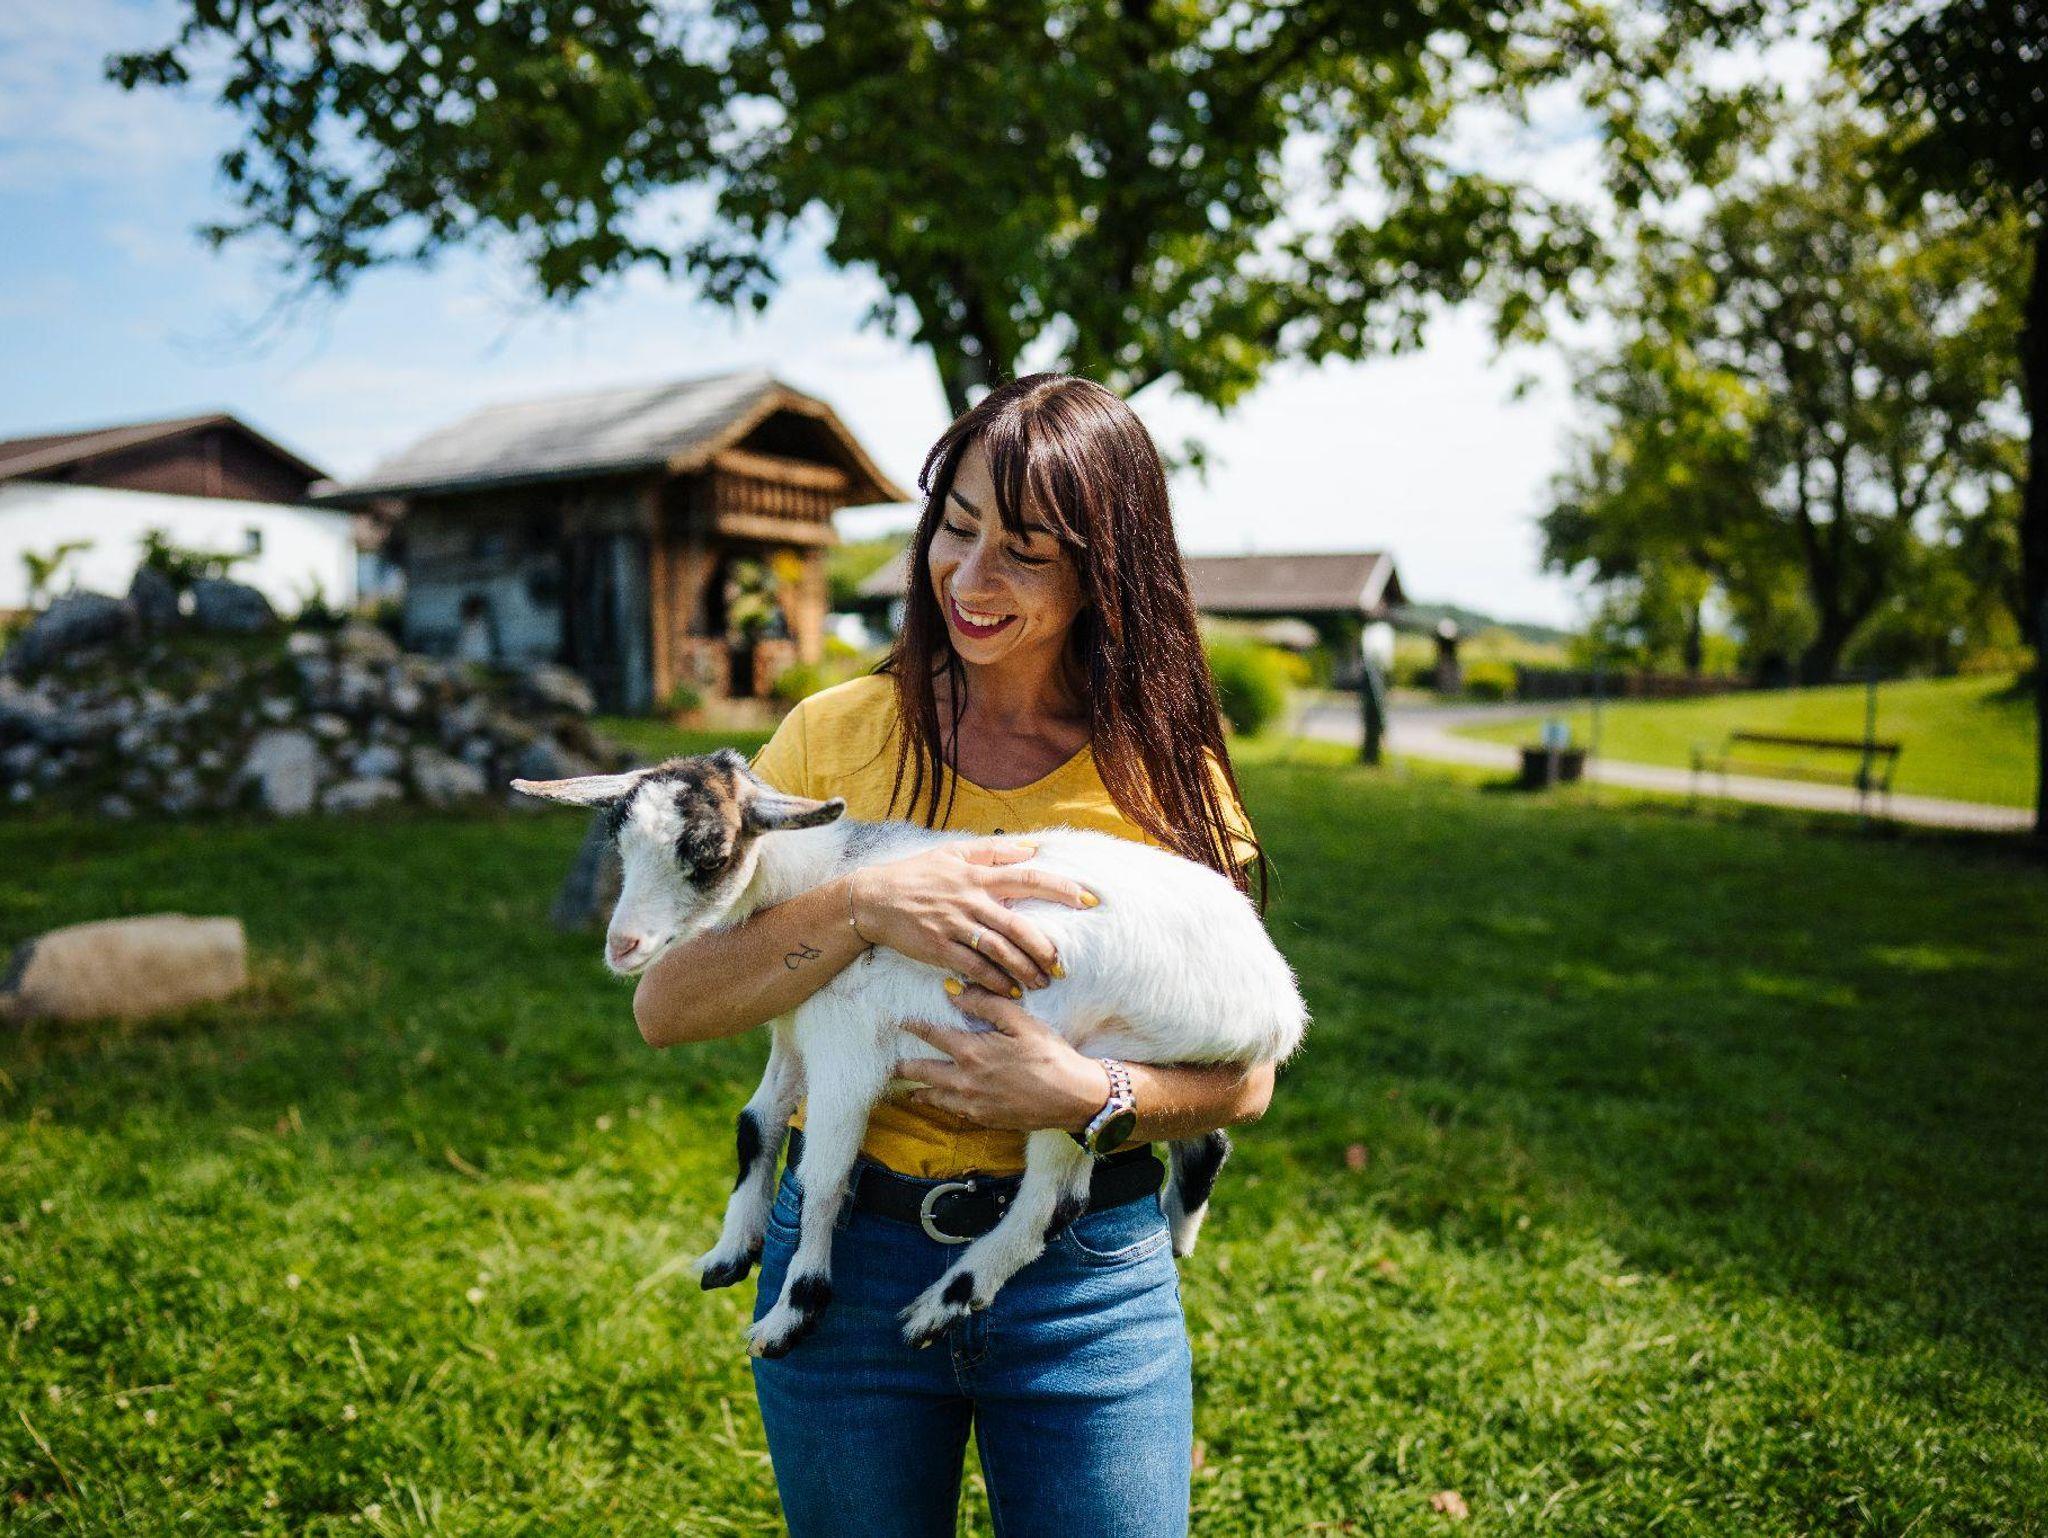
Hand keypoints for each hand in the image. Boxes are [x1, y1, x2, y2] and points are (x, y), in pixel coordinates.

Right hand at [847, 839, 1096, 995]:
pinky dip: (995, 982)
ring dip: (1024, 970)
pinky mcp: (939, 948)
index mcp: (977, 875)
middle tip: (1062, 965)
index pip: (1028, 878)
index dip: (1060, 888)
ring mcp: (954, 925)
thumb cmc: (915, 875)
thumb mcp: (952, 852)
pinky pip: (974, 968)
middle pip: (1018, 925)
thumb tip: (1030, 850)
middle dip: (1045, 948)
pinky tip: (1009, 992)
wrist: (872, 899)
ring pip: (1000, 951)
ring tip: (1041, 983)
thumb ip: (992, 851)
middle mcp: (970, 899)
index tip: (1087, 899)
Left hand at [895, 985, 1110, 1132]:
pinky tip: (939, 1102)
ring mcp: (972, 1104)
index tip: (898, 1022)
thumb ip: (985, 1004)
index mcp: (971, 1052)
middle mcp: (965, 1080)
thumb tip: (953, 990)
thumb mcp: (1021, 1021)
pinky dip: (940, 1105)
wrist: (1072, 1097)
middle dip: (904, 1067)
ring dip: (918, 1091)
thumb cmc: (1050, 1055)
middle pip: (922, 1072)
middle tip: (890, 1064)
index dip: (912, 1026)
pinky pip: (953, 1112)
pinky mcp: (984, 1120)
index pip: (932, 1035)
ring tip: (907, 1088)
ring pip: (934, 1097)